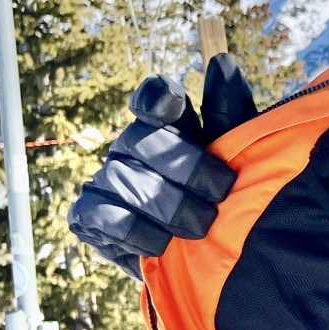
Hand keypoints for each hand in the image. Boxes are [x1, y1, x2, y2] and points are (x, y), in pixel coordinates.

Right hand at [68, 54, 257, 277]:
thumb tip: (222, 63)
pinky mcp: (89, 217)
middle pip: (143, 141)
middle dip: (185, 169)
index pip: (154, 98)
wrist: (212, 266)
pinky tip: (162, 244)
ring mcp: (106, 179)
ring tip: (200, 227)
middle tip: (219, 195)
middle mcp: (131, 146)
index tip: (173, 102)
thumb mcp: (239, 160)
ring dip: (169, 207)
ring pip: (126, 181)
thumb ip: (232, 115)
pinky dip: (137, 231)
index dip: (158, 98)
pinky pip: (105, 217)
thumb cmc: (226, 203)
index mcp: (168, 126)